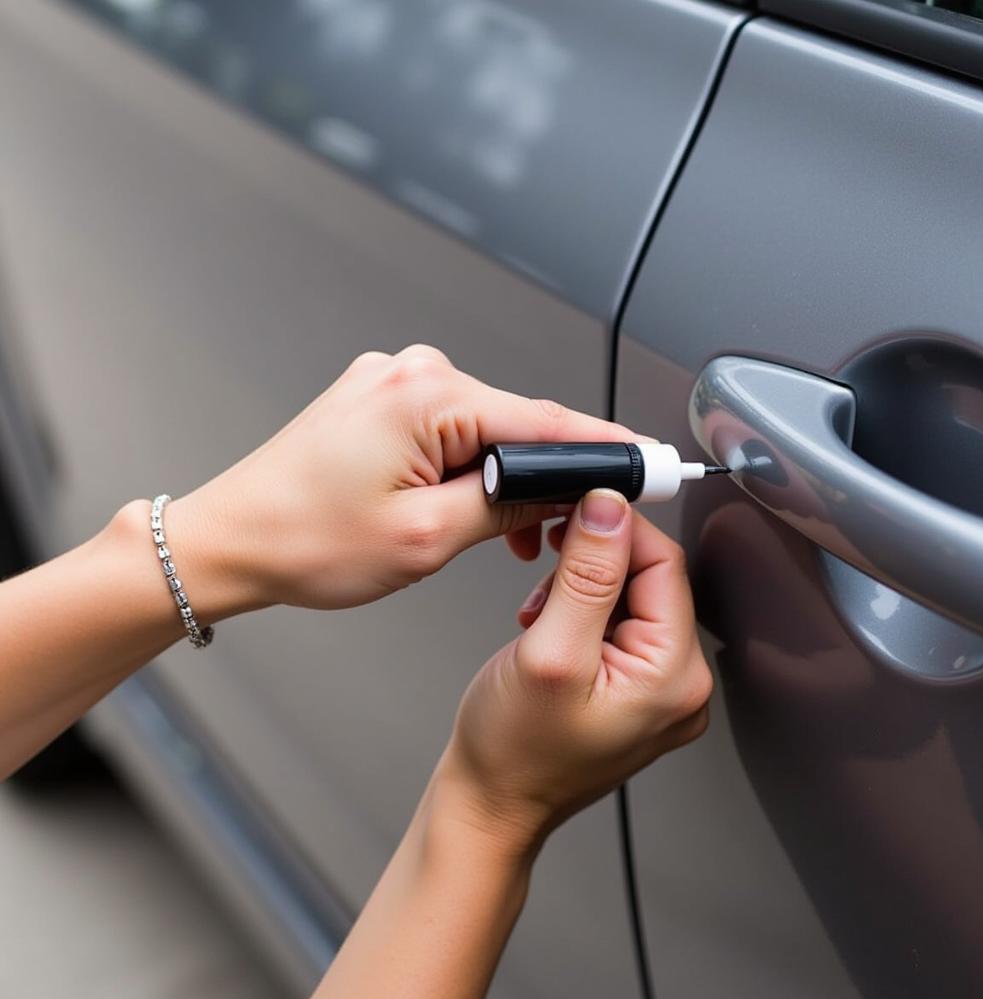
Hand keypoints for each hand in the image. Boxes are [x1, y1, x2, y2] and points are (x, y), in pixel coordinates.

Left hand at [168, 345, 637, 615]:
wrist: (232, 540)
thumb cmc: (304, 540)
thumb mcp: (427, 538)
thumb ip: (508, 507)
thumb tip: (559, 490)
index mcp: (425, 397)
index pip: (546, 420)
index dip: (606, 450)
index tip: (649, 466)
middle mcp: (411, 374)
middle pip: (518, 423)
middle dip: (547, 478)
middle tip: (560, 534)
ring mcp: (393, 383)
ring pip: (486, 430)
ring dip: (504, 481)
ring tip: (496, 538)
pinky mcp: (382, 401)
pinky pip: (450, 429)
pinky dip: (469, 468)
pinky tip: (466, 508)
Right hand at [438, 489, 712, 853]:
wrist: (490, 804)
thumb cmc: (512, 752)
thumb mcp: (548, 650)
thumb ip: (585, 575)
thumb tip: (609, 510)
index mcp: (673, 676)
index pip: (664, 564)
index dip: (616, 530)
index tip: (574, 512)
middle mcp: (680, 685)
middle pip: (651, 579)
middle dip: (594, 564)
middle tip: (547, 574)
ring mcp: (658, 690)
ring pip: (632, 597)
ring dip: (583, 587)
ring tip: (542, 615)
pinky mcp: (634, 689)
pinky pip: (620, 624)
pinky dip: (582, 611)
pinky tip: (551, 628)